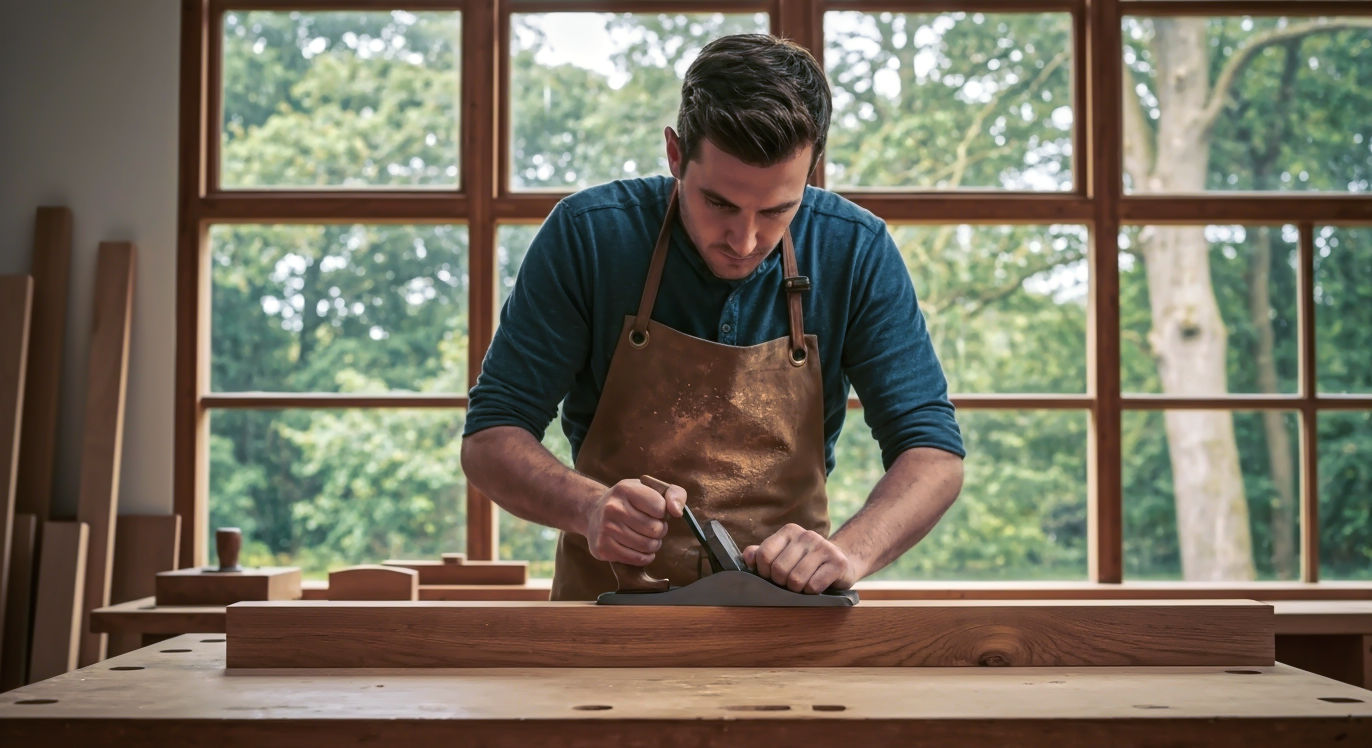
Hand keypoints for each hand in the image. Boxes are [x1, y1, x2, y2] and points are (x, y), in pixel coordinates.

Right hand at [584, 478, 685, 564]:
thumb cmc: (630, 501)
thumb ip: (674, 494)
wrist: (593, 513)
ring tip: (646, 537)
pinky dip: (645, 556)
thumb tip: (678, 512)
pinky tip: (640, 549)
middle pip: (655, 529)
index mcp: (625, 489)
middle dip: (660, 530)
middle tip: (653, 527)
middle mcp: (612, 508)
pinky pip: (637, 559)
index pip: (660, 507)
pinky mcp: (603, 548)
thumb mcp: (650, 488)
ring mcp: (605, 529)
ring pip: (647, 546)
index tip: (656, 512)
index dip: (663, 513)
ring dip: (654, 544)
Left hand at [743, 524, 857, 593]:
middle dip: (781, 583)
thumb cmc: (805, 562)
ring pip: (796, 579)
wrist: (840, 564)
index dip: (764, 572)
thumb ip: (761, 554)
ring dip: (796, 590)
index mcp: (789, 531)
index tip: (771, 576)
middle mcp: (807, 535)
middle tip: (789, 583)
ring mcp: (824, 547)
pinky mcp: (838, 563)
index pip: (764, 555)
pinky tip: (816, 586)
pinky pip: (813, 586)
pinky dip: (811, 592)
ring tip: (802, 585)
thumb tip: (748, 557)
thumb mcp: (783, 555)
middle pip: (779, 569)